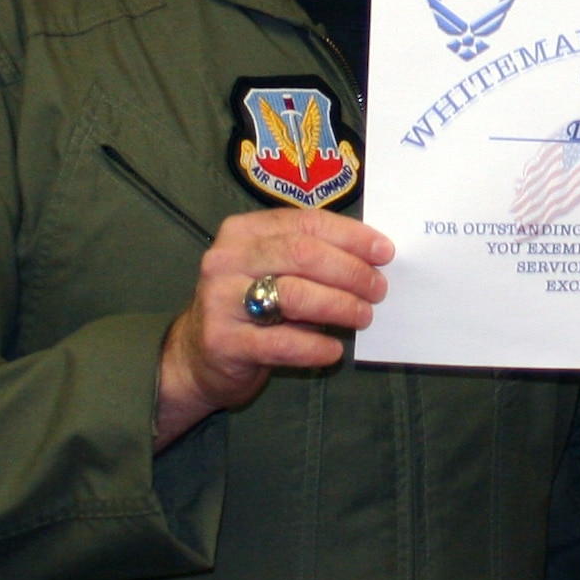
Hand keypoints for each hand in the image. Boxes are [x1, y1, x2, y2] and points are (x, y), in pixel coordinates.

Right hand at [154, 208, 390, 448]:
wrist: (195, 356)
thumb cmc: (249, 305)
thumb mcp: (272, 269)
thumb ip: (311, 256)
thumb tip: (373, 258)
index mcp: (243, 231)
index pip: (306, 223)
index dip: (351, 236)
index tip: (384, 252)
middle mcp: (227, 259)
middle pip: (303, 254)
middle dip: (351, 271)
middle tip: (378, 289)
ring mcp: (220, 299)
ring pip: (295, 294)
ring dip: (340, 305)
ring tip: (363, 316)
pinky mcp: (222, 342)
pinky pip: (282, 342)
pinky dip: (316, 346)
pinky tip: (334, 350)